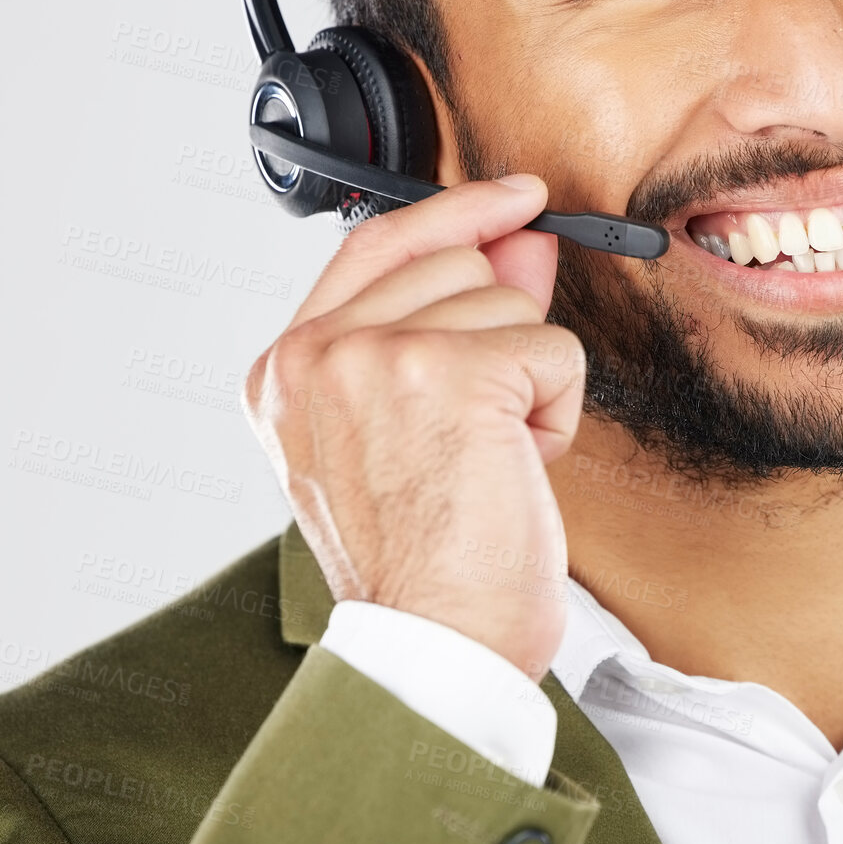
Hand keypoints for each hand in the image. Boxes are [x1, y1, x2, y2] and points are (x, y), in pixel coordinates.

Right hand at [244, 176, 584, 678]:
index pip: (375, 245)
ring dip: (527, 386)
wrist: (437, 646)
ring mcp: (375, 356)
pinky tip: (515, 470)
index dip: (453, 215)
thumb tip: (521, 230)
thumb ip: (453, 317)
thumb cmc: (426, 561)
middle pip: (456, 264)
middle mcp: (314, 355)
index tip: (514, 198)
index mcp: (284, 372)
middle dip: (498, 340)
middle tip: (475, 436)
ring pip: (511, 305)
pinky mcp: (448, 372)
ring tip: (486, 462)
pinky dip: (558, 414)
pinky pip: (554, 349)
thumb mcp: (416, 428)